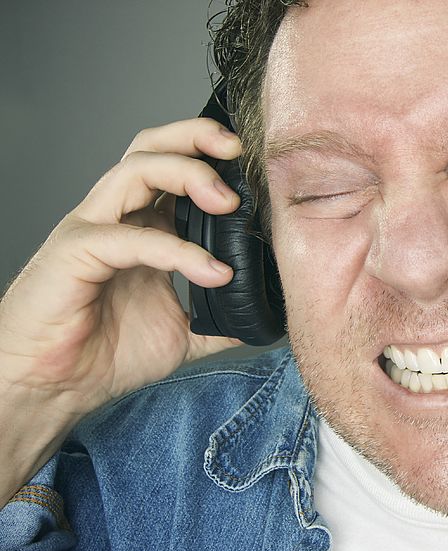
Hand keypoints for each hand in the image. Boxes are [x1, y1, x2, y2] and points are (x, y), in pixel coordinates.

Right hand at [0, 118, 242, 501]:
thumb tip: (265, 320)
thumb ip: (221, 319)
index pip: (176, 167)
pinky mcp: (75, 254)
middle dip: (197, 139)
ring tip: (227, 202)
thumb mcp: (184, 333)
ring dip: (187, 175)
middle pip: (152, 148)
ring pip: (135, 171)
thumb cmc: (105, 353)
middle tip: (240, 154)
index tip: (257, 166)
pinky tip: (212, 271)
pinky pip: (129, 238)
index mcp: (143, 227)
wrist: (56, 388)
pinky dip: (177, 250)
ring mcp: (93, 230)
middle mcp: (117, 218)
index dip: (214, 157)